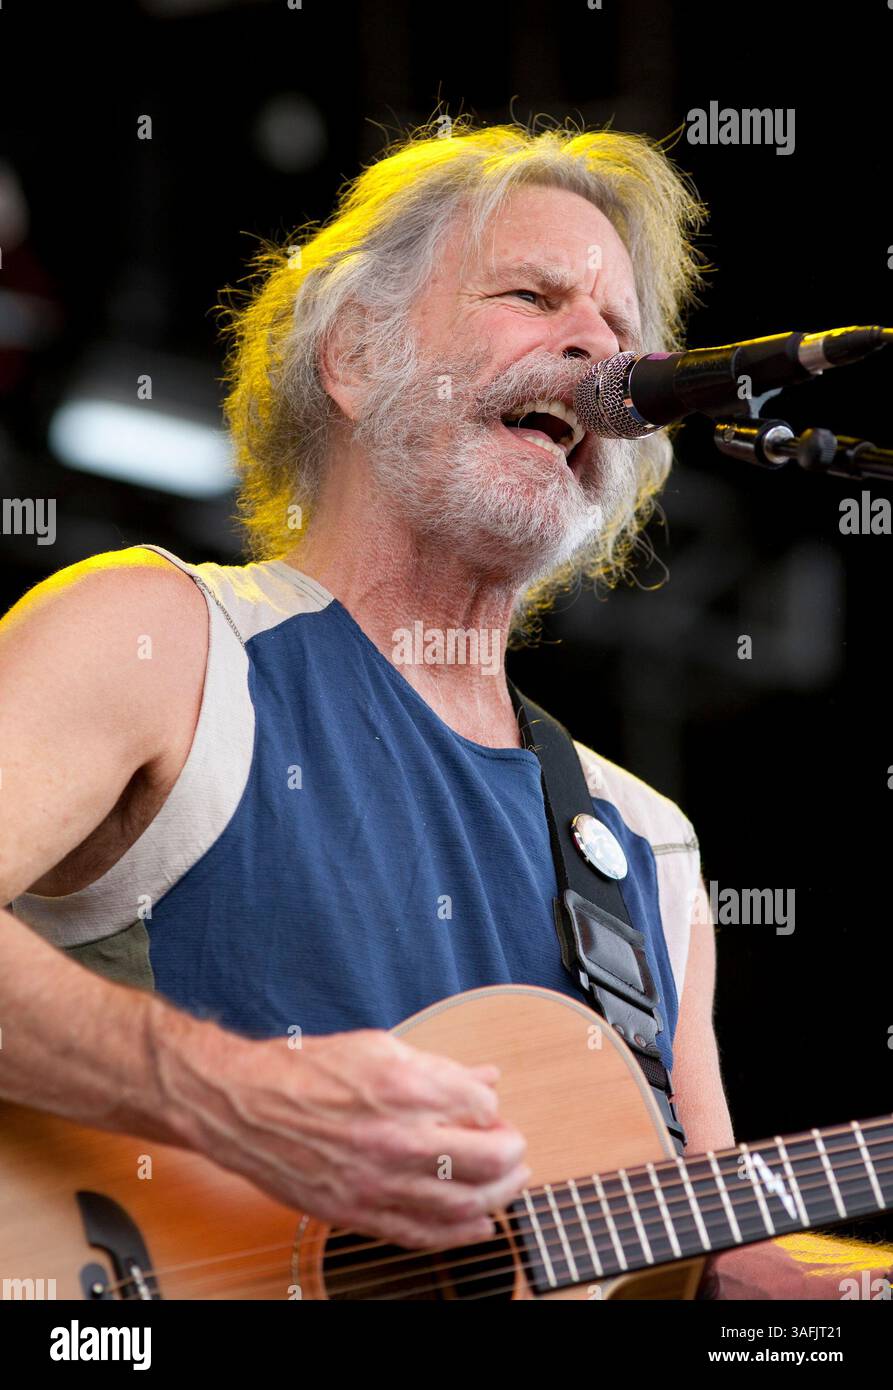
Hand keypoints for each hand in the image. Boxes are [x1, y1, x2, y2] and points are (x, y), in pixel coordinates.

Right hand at [185, 1027, 529, 1249]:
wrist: (245, 1106)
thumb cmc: (307, 1070)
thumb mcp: (379, 1047)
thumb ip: (437, 1067)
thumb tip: (485, 1078)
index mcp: (405, 1087)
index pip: (482, 1106)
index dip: (491, 1107)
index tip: (486, 1107)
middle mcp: (397, 1138)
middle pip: (488, 1158)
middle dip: (512, 1152)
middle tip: (514, 1146)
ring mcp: (378, 1181)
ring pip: (465, 1204)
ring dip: (498, 1196)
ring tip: (508, 1183)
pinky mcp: (357, 1213)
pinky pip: (421, 1235)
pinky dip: (459, 1236)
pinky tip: (480, 1227)